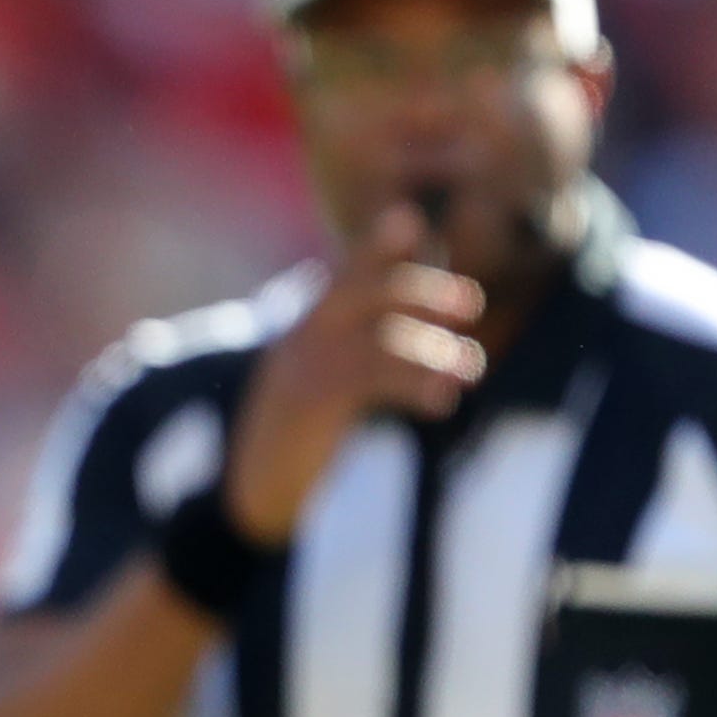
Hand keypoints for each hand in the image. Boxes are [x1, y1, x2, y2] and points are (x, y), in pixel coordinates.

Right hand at [224, 201, 485, 545]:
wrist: (245, 496)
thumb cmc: (292, 446)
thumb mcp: (316, 391)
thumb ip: (355, 357)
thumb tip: (417, 342)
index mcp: (305, 330)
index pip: (345, 275)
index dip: (377, 247)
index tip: (411, 221)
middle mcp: (300, 339)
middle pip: (361, 291)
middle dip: (419, 290)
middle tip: (471, 304)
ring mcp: (300, 368)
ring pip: (375, 338)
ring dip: (429, 350)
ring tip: (468, 370)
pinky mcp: (308, 404)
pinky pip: (368, 378)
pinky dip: (414, 384)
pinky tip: (442, 401)